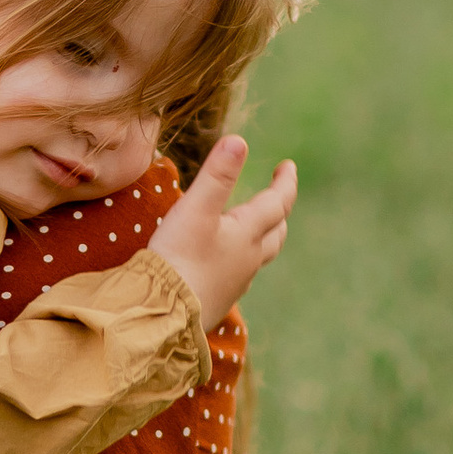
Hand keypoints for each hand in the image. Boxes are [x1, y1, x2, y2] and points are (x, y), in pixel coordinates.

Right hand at [150, 133, 296, 329]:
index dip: (285, 182)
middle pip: (276, 232)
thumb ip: (217, 175)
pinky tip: (225, 263)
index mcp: (247, 233)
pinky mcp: (220, 300)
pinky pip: (239, 276)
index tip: (288, 166)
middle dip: (279, 211)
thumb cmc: (179, 258)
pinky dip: (240, 261)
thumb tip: (239, 141)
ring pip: (260, 256)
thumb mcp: (195, 209)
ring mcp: (236, 282)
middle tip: (277, 195)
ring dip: (263, 237)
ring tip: (255, 227)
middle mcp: (249, 259)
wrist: (164, 313)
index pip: (277, 202)